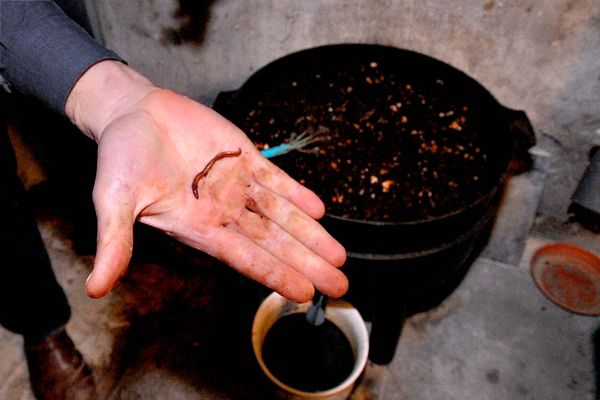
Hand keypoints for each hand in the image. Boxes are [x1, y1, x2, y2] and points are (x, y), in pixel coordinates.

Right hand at [66, 61, 347, 301]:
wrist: (132, 113)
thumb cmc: (120, 158)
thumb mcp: (113, 201)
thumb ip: (114, 243)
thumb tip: (95, 289)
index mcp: (199, 227)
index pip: (246, 258)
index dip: (276, 274)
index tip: (304, 293)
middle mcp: (224, 211)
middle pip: (274, 243)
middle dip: (308, 263)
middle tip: (339, 286)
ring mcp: (237, 184)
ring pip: (282, 215)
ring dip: (311, 235)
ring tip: (338, 257)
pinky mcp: (244, 156)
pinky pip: (277, 179)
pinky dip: (298, 194)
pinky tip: (319, 210)